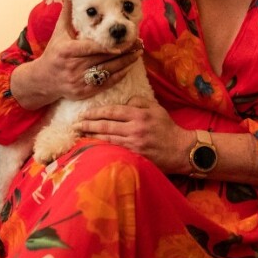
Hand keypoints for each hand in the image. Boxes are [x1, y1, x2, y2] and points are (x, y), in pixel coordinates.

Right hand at [9, 0, 143, 108]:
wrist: (43, 80)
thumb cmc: (53, 52)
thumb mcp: (58, 32)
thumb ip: (67, 13)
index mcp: (67, 51)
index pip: (91, 47)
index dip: (108, 45)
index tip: (123, 40)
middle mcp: (72, 67)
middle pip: (103, 59)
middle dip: (123, 51)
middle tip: (138, 43)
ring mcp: (78, 81)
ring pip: (107, 71)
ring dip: (125, 63)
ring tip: (138, 53)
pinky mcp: (83, 93)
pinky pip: (105, 84)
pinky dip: (119, 76)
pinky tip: (129, 67)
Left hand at [77, 97, 191, 172]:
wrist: (181, 150)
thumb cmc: (167, 128)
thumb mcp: (156, 108)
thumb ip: (138, 102)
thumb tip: (123, 102)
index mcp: (139, 115)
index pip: (112, 111)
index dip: (96, 112)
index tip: (84, 113)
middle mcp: (135, 129)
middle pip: (106, 125)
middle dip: (88, 124)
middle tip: (75, 124)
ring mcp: (134, 144)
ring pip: (107, 138)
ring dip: (92, 136)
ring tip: (80, 133)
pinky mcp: (134, 156)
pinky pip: (114, 150)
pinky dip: (102, 147)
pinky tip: (93, 145)